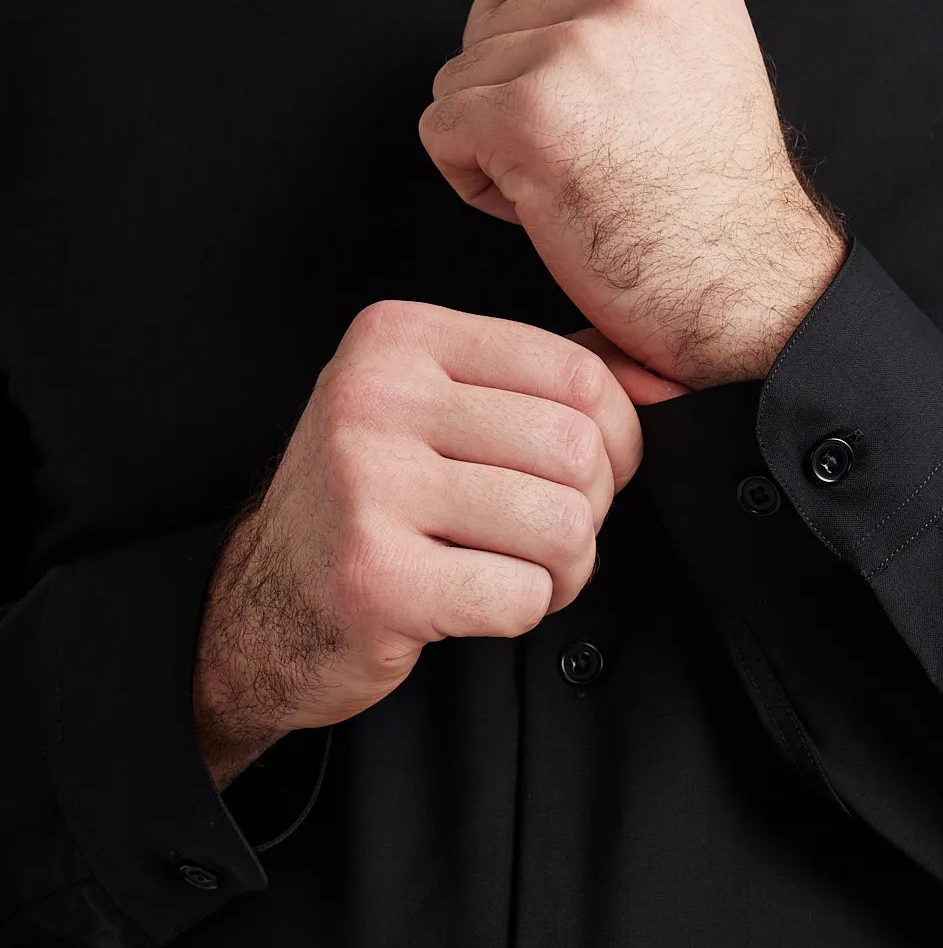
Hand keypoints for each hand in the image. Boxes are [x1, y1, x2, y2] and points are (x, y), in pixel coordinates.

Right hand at [193, 303, 641, 787]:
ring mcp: (366, 485)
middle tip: (547, 534)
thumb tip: (669, 380)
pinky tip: (478, 601)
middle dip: (588, 511)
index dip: (619, 438)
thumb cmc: (375, 502)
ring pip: (560, 527)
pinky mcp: (374, 577)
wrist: (267, 605)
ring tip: (517, 569)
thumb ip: (548, 382)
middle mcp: (374, 396)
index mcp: (399, 337)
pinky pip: (520, 595)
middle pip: (576, 452)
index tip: (591, 474)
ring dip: (562, 569)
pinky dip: (522, 610)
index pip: (577, 374)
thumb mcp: (443, 408)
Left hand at [420, 0, 847, 388]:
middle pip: (485, 22)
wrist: (750, 290)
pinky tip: (542, 210)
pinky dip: (473, 183)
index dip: (516, 39)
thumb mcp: (693, 57)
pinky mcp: (529, 116)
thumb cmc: (714, 202)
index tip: (564, 103)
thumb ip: (617, 15)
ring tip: (571, 186)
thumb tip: (506, 8)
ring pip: (457, 78)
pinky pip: (440, 131)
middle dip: (509, 95)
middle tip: (583, 159)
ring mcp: (577, 51)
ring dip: (493, 143)